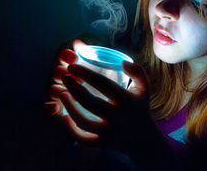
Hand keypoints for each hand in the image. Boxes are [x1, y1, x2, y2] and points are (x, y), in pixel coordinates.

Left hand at [46, 40, 176, 168]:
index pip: (103, 84)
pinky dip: (71, 129)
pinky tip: (64, 116)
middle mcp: (118, 116)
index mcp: (127, 100)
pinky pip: (82, 138)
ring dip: (69, 107)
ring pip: (82, 121)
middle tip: (64, 77)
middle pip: (89, 102)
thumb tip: (123, 62)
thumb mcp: (144, 88)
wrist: (143, 138)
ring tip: (62, 94)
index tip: (72, 66)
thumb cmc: (140, 107)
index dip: (85, 74)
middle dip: (73, 88)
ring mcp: (109, 131)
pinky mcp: (102, 142)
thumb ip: (138, 72)